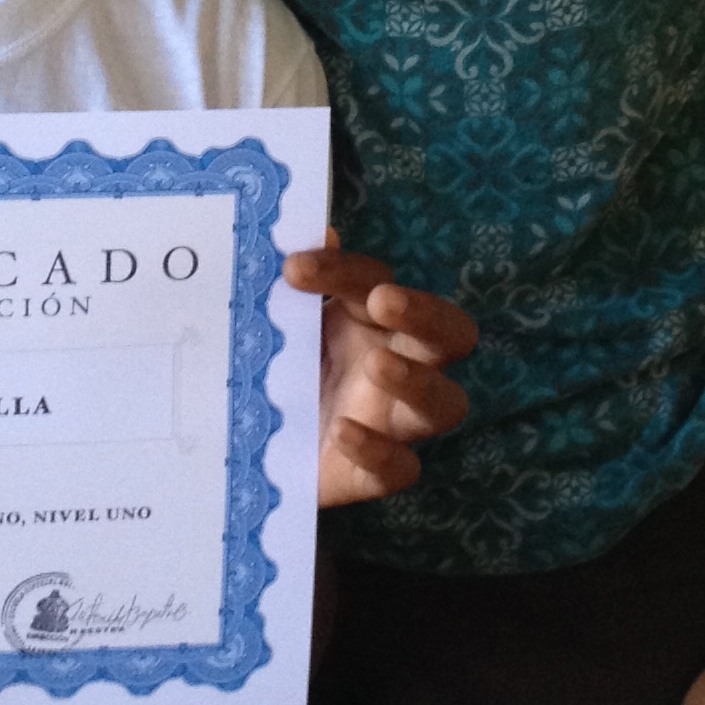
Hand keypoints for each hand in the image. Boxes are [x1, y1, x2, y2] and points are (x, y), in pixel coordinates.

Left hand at [289, 240, 473, 507]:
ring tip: (378, 364)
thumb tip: (318, 230)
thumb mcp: (278, 327)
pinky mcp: (376, 474)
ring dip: (417, 381)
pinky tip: (344, 431)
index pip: (375, 281)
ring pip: (446, 404)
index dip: (342, 271)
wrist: (255, 450)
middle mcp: (401, 363)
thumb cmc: (278, 370)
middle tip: (383, 300)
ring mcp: (395, 422)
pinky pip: (401, 469)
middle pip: (449, 333)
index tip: (294, 268)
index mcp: (375, 320)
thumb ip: (296, 287)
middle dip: (424, 313)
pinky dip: (378, 451)